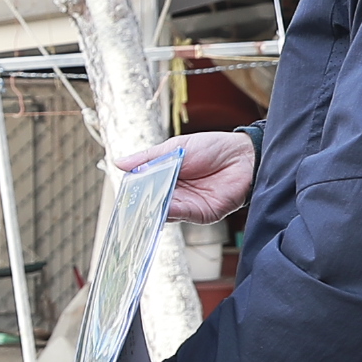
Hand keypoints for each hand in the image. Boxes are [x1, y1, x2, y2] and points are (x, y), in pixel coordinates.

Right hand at [119, 131, 254, 222]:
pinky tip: (161, 205)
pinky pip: (181, 214)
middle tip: (126, 203)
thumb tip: (118, 163)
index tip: (121, 192)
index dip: (132, 190)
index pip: (144, 187)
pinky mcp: (201, 214)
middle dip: (139, 203)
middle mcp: (175, 193)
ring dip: (152, 208)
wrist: (244, 156)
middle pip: (151, 201)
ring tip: (141, 204)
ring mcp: (187, 205)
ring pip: (162, 210)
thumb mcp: (175, 148)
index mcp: (166, 176)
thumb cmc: (213, 147)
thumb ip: (148, 158)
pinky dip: (169, 211)